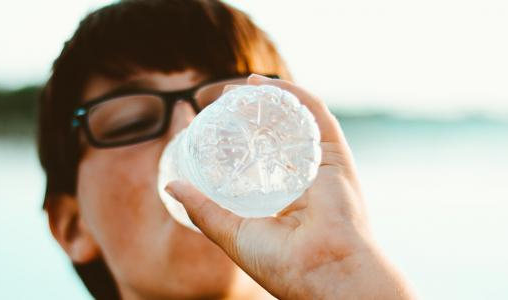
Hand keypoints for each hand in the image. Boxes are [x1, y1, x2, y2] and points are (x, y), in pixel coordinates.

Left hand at [165, 74, 413, 298]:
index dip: (243, 138)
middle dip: (255, 112)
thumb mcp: (231, 233)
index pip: (265, 159)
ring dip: (271, 98)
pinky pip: (315, 114)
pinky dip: (292, 94)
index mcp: (289, 200)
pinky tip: (267, 84)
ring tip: (243, 84)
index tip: (217, 123)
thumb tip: (171, 186)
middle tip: (226, 98)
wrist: (322, 272)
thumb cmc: (282, 264)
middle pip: (281, 135)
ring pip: (297, 120)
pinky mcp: (336, 155)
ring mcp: (323, 166)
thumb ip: (203, 209)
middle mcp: (308, 180)